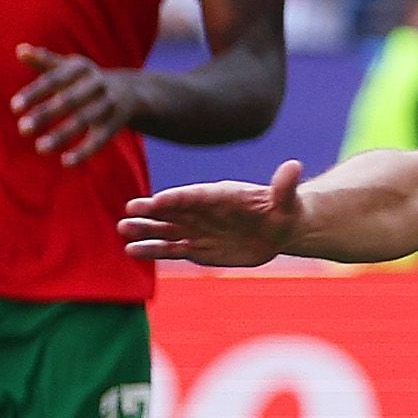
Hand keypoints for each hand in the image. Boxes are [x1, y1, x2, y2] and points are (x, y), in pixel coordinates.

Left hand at [13, 44, 142, 163]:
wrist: (130, 91)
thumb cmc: (85, 79)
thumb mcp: (68, 66)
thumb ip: (43, 60)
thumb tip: (19, 50)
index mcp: (81, 68)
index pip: (54, 79)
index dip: (35, 93)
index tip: (14, 107)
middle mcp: (97, 84)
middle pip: (69, 100)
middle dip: (46, 114)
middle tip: (22, 129)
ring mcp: (108, 105)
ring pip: (84, 121)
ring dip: (62, 135)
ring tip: (40, 148)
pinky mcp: (115, 125)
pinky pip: (100, 139)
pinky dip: (84, 151)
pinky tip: (66, 163)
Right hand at [121, 160, 308, 266]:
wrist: (279, 228)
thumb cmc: (283, 210)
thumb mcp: (286, 200)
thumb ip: (284, 186)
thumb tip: (294, 166)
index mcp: (221, 196)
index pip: (196, 196)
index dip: (178, 198)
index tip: (158, 200)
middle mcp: (203, 211)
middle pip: (174, 210)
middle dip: (152, 211)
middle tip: (129, 210)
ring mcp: (197, 229)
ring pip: (167, 230)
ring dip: (146, 231)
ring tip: (123, 230)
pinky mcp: (197, 248)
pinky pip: (172, 250)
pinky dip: (153, 250)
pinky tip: (132, 250)